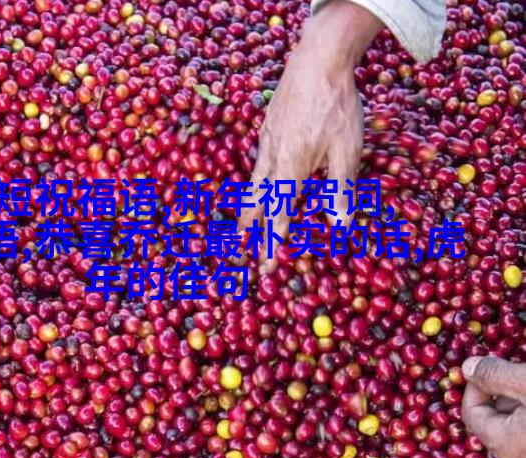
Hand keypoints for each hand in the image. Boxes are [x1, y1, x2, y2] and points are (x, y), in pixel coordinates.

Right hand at [237, 0, 382, 273]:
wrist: (317, 62)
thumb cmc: (336, 107)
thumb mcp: (346, 149)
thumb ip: (340, 187)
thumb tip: (340, 223)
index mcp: (292, 168)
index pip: (280, 213)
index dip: (274, 239)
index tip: (268, 262)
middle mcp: (273, 159)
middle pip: (257, 201)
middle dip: (250, 227)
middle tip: (241, 248)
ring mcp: (267, 142)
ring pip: (254, 181)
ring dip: (248, 206)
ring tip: (242, 224)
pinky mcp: (267, 128)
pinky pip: (258, 163)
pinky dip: (254, 182)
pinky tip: (260, 181)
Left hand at [462, 356, 525, 457]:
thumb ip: (494, 374)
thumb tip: (466, 368)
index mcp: (505, 444)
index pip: (471, 412)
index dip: (477, 384)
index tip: (492, 365)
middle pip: (494, 418)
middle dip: (500, 391)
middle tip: (515, 371)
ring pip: (514, 423)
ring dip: (516, 400)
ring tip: (525, 380)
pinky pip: (525, 429)